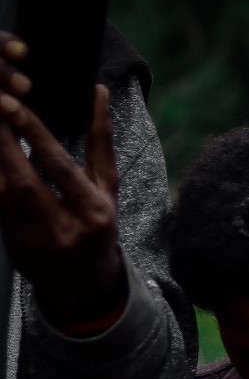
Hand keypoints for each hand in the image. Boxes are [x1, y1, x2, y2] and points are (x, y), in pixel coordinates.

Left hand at [0, 33, 126, 327]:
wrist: (82, 285)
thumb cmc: (98, 228)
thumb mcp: (107, 189)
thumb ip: (100, 142)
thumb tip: (97, 93)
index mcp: (94, 212)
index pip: (60, 167)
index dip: (35, 136)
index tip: (15, 105)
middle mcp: (63, 227)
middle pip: (24, 179)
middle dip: (2, 143)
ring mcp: (33, 238)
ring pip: (2, 193)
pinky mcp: (10, 242)